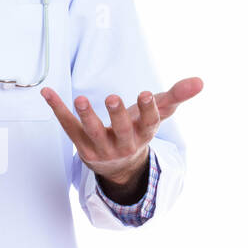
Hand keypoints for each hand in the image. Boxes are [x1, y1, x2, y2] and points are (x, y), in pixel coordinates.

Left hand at [41, 76, 202, 186]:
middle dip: (117, 115)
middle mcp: (123, 144)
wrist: (117, 166)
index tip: (146, 95)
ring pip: (92, 132)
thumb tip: (200, 81)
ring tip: (80, 99)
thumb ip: (176, 96)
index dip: (148, 110)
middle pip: (121, 130)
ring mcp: (100, 147)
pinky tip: (47, 91)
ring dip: (86, 116)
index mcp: (144, 135)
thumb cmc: (138, 131)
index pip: (149, 123)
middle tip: (112, 98)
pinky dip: (57, 108)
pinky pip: (67, 126)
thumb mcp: (158, 114)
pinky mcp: (80, 145)